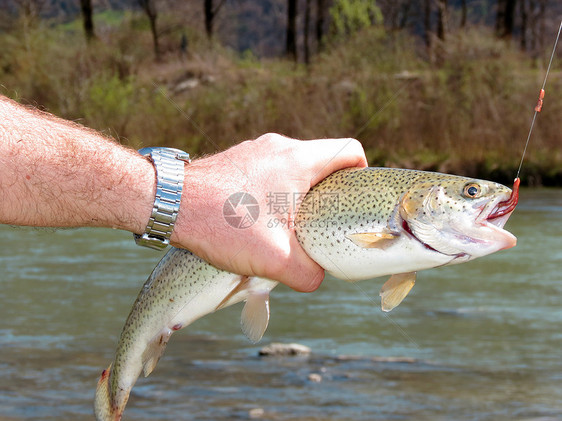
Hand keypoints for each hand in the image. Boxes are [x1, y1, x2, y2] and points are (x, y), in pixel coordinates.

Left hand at [170, 133, 366, 291]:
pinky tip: (257, 221)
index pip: (350, 152)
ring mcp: (254, 150)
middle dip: (327, 194)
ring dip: (298, 195)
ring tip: (287, 227)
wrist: (168, 203)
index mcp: (298, 160)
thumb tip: (317, 277)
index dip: (360, 176)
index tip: (350, 203)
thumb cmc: (223, 224)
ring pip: (293, 169)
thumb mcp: (274, 259)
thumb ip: (308, 273)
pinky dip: (273, 193)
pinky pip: (268, 172)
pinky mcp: (236, 161)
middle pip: (322, 162)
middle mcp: (279, 146)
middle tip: (319, 225)